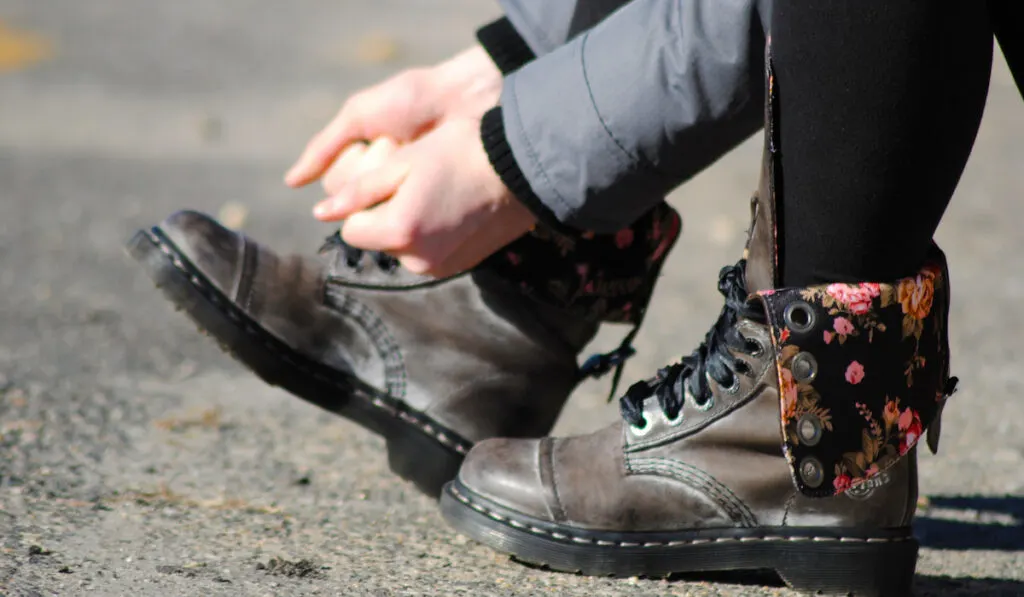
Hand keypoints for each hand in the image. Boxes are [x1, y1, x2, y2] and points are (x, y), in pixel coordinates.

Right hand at [285, 45, 501, 191]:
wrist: (463, 98)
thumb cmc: (414, 100)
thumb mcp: (361, 116)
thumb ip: (325, 147)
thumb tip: (291, 183)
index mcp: (365, 167)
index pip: (336, 188)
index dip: (351, 167)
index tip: (371, 143)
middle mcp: (384, 190)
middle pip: (351, 204)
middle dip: (369, 170)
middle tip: (393, 142)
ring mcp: (408, 200)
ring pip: (375, 212)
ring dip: (387, 178)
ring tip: (410, 150)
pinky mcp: (431, 207)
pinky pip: (405, 218)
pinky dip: (407, 191)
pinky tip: (419, 172)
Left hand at [310, 119, 536, 277]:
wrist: (521, 168)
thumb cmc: (460, 151)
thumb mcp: (403, 162)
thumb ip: (359, 190)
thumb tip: (321, 212)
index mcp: (399, 231)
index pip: (352, 229)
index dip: (360, 203)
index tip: (384, 179)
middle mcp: (418, 259)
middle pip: (379, 241)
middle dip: (384, 214)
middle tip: (411, 181)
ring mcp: (441, 267)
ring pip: (403, 247)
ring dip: (406, 224)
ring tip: (433, 192)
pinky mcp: (460, 267)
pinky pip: (428, 253)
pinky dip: (430, 234)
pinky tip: (450, 207)